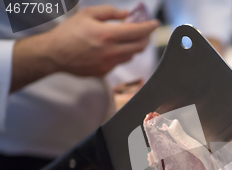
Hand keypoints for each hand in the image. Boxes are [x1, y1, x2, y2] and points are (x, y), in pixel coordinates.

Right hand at [11, 5, 159, 91]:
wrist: (54, 54)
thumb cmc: (69, 32)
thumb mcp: (88, 14)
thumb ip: (110, 12)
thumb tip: (127, 15)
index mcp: (108, 35)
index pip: (138, 32)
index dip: (149, 27)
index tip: (155, 24)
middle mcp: (111, 51)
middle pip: (140, 47)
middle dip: (145, 38)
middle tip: (144, 31)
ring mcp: (109, 64)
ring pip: (131, 55)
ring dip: (133, 46)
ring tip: (126, 38)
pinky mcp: (105, 72)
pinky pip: (119, 62)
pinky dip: (120, 54)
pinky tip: (111, 48)